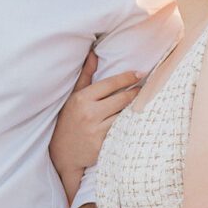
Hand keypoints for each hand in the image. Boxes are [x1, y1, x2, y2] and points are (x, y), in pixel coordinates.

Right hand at [49, 51, 140, 194]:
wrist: (62, 153)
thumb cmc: (69, 120)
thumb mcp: (74, 96)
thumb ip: (85, 75)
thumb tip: (93, 54)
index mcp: (82, 99)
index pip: (110, 84)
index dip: (127, 77)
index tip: (139, 73)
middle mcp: (89, 113)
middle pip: (121, 99)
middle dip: (136, 92)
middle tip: (146, 88)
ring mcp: (96, 130)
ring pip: (124, 114)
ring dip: (136, 108)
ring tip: (145, 102)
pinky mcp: (102, 144)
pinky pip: (122, 130)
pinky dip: (130, 123)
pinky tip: (137, 119)